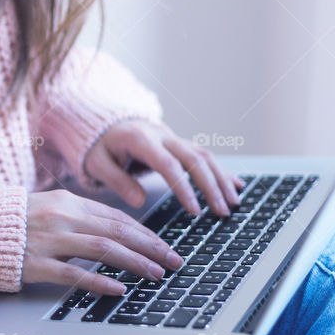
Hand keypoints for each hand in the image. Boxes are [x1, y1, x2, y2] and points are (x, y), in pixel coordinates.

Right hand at [22, 189, 184, 294]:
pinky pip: (73, 273)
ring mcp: (47, 240)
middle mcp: (61, 217)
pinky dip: (99, 281)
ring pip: (103, 248)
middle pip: (117, 231)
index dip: (145, 233)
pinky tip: (119, 289)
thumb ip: (77, 217)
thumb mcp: (46, 209)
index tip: (165, 246)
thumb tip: (115, 231)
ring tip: (156, 274)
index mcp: (66, 202)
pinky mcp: (34, 264)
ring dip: (135, 262)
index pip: (116, 217)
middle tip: (174, 261)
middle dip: (151, 247)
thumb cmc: (9, 224)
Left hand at [85, 119, 244, 216]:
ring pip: (205, 155)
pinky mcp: (180, 144)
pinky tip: (237, 186)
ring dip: (222, 179)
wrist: (106, 123)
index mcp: (141, 140)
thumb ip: (116, 180)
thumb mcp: (97, 163)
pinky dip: (221, 171)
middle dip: (212, 186)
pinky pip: (205, 155)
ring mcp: (174, 138)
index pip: (169, 165)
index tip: (195, 211)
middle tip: (223, 211)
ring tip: (234, 203)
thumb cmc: (99, 146)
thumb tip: (138, 201)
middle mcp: (163, 136)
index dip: (184, 188)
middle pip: (194, 158)